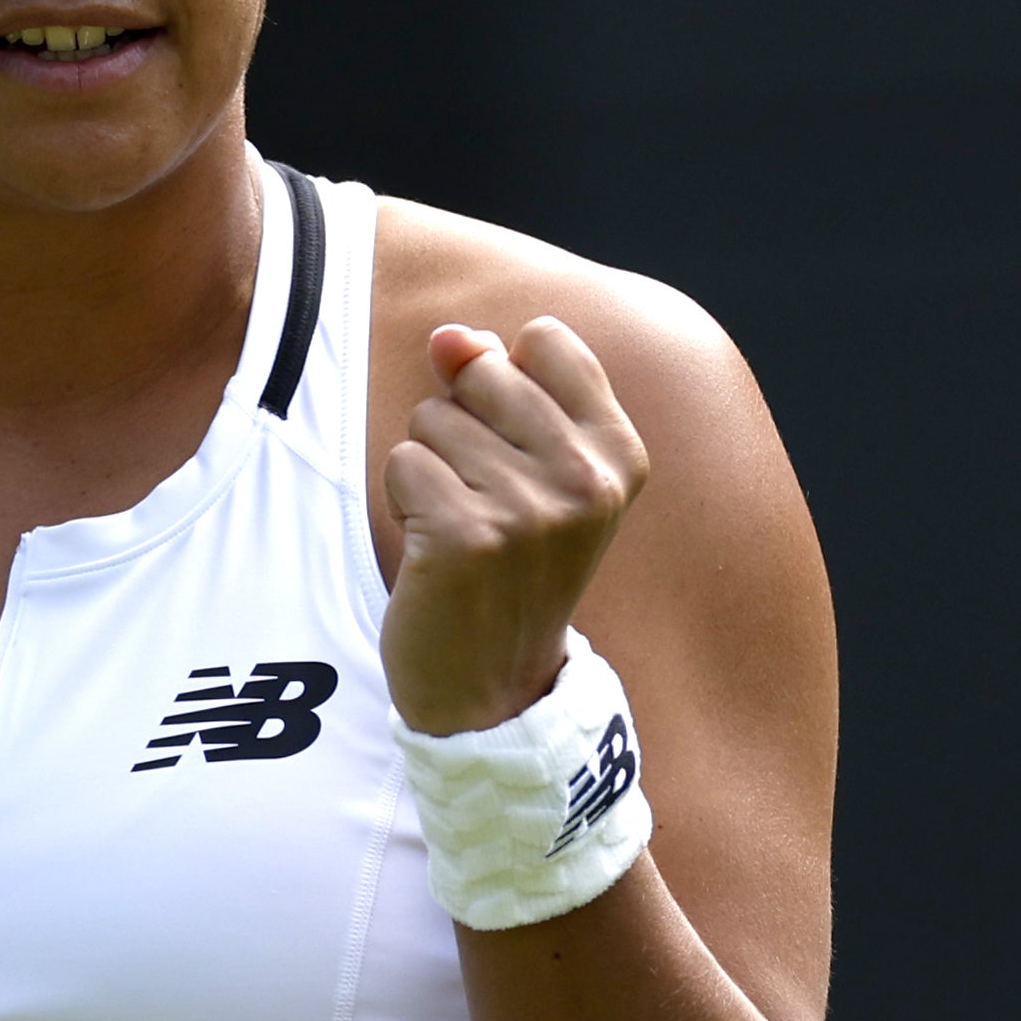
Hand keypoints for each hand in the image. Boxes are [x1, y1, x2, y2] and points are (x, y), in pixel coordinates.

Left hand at [382, 317, 648, 736]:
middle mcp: (586, 478)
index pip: (544, 340)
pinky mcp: (469, 537)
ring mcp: (531, 509)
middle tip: (481, 499)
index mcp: (618, 453)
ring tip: (459, 529)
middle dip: (458, 425)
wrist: (494, 684)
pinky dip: (403, 502)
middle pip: (481, 372)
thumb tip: (451, 336)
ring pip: (433, 419)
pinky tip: (433, 550)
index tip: (514, 452)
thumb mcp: (529, 469)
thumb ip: (497, 385)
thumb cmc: (506, 565)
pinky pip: (404, 463)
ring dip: (428, 471)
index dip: (503, 383)